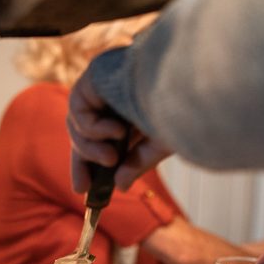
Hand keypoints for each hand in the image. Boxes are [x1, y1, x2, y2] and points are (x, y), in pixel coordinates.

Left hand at [67, 69, 172, 192]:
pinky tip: (117, 130)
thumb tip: (120, 186)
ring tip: (111, 159)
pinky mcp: (94, 74)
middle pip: (84, 131)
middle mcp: (114, 94)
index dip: (90, 161)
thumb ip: (137, 162)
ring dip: (91, 149)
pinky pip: (78, 110)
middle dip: (83, 159)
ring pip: (79, 126)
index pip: (103, 136)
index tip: (83, 188)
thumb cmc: (182, 104)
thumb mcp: (159, 142)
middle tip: (84, 187)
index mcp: (131, 107)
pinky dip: (93, 128)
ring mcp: (102, 84)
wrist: (184, 78)